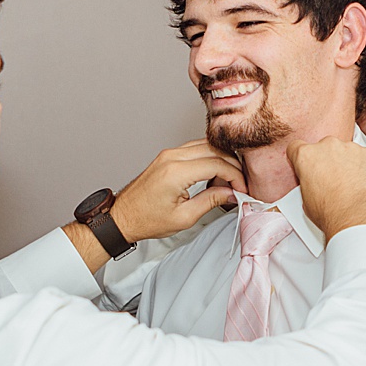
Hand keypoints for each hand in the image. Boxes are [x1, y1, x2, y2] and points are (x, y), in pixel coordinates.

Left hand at [109, 140, 243, 242]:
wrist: (123, 217)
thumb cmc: (146, 219)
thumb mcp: (184, 218)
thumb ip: (210, 202)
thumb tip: (230, 193)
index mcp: (175, 172)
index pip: (217, 164)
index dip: (235, 176)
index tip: (242, 188)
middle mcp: (172, 157)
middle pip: (214, 149)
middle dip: (232, 165)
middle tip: (239, 183)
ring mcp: (168, 154)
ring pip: (205, 145)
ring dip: (221, 159)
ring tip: (228, 180)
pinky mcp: (167, 156)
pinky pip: (194, 149)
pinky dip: (208, 157)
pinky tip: (213, 174)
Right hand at [292, 137, 365, 238]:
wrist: (356, 219)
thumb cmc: (331, 213)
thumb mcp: (305, 199)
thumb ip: (308, 180)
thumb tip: (313, 182)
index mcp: (307, 156)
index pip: (297, 147)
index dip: (303, 158)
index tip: (308, 164)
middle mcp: (329, 146)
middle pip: (326, 147)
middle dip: (329, 160)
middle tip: (333, 180)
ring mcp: (351, 148)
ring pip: (348, 151)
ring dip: (348, 163)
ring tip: (351, 185)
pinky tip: (364, 184)